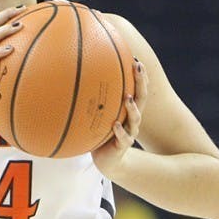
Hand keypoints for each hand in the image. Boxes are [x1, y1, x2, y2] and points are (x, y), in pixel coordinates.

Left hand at [92, 60, 146, 176]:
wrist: (107, 161)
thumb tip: (76, 79)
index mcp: (128, 109)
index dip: (139, 75)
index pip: (137, 89)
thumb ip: (94, 100)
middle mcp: (132, 119)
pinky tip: (115, 125)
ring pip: (136, 118)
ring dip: (132, 108)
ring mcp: (129, 132)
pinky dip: (120, 131)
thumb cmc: (101, 134)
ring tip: (128, 98)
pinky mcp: (122, 146)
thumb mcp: (99, 115)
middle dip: (141, 82)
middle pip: (142, 98)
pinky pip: (123, 138)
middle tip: (138, 66)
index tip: (136, 57)